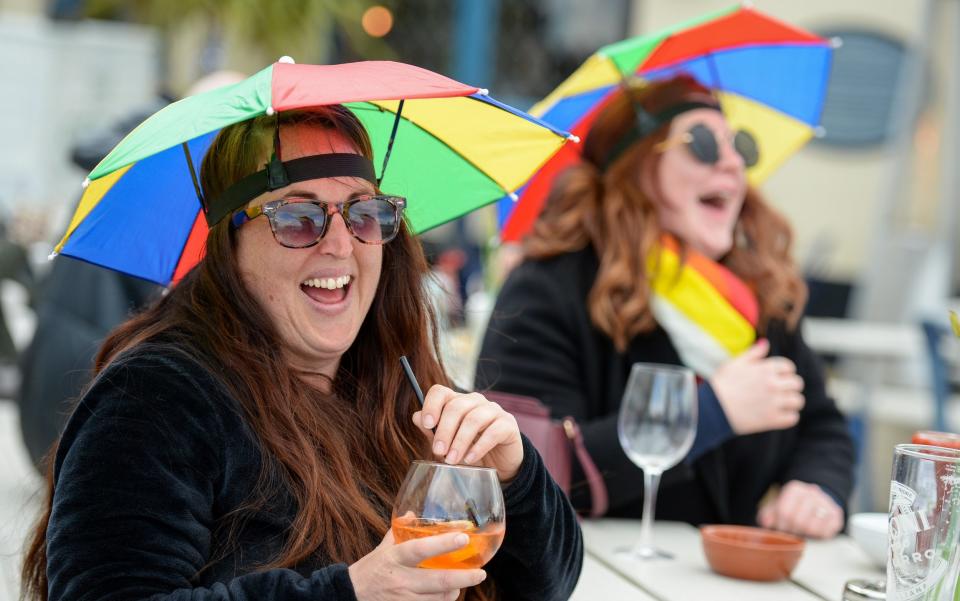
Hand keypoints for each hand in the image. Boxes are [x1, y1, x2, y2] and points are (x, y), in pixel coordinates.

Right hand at [349, 529, 486, 599]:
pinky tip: (447, 596)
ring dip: (454, 592)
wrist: (350, 596)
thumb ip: (398, 531)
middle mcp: (400, 580)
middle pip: (438, 581)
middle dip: (464, 577)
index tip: (464, 538)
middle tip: (481, 573)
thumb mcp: (382, 548)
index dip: (443, 544)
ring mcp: (403, 600)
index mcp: (395, 558)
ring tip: (462, 584)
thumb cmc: (369, 570)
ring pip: (439, 599)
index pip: (420, 549)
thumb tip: (413, 512)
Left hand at [414, 385, 522, 481]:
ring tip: (452, 460)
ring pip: (473, 419)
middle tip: (438, 451)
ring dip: (460, 441)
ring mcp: (494, 411)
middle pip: (456, 406)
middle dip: (444, 430)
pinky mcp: (508, 425)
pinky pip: (492, 432)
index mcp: (458, 402)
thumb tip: (416, 417)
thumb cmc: (470, 451)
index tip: (427, 424)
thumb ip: (432, 431)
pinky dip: (479, 447)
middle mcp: (475, 401)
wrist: (499, 466)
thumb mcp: (448, 443)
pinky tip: (470, 459)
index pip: (440, 392)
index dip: (431, 405)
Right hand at [710, 339, 805, 434]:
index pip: (789, 367)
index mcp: (766, 368)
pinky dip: (788, 417)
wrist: (712, 408)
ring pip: (798, 401)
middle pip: (797, 383)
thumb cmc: (722, 384)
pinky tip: (779, 415)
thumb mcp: (735, 363)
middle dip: (790, 386)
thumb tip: (766, 343)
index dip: (784, 372)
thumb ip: (753, 353)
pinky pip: (793, 418)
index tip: (777, 377)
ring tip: (782, 404)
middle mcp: (773, 384)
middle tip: (780, 391)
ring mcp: (774, 402)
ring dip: (791, 402)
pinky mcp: (772, 419)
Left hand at [757, 480, 843, 538]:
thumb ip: (768, 514)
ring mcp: (826, 503)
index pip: (784, 511)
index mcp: (795, 489)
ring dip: (805, 534)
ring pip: (812, 527)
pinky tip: (814, 531)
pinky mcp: (836, 515)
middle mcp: (812, 493)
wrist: (817, 501)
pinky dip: (818, 536)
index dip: (781, 525)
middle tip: (792, 533)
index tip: (781, 530)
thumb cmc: (794, 506)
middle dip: (792, 531)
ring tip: (803, 531)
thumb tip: (766, 522)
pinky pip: (826, 532)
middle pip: (798, 520)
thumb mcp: (778, 506)